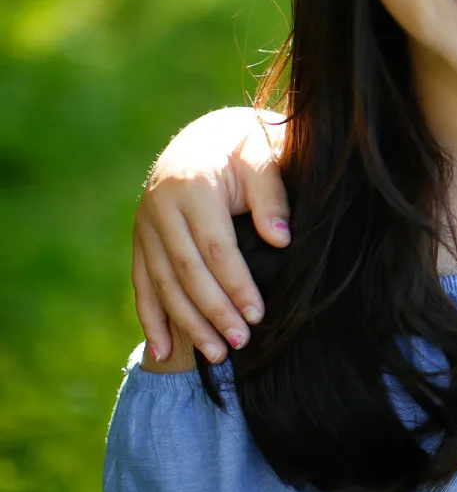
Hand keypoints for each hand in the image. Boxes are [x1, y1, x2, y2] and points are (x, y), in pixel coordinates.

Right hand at [131, 107, 289, 363]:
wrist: (207, 136)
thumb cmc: (245, 147)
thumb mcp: (262, 156)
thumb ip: (272, 195)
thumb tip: (281, 239)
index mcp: (193, 186)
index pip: (216, 247)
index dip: (236, 284)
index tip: (258, 315)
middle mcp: (161, 207)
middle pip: (187, 271)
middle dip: (213, 311)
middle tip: (239, 343)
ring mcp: (145, 225)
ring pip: (163, 283)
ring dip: (187, 323)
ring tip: (216, 354)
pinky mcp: (140, 239)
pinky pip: (142, 283)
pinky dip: (151, 318)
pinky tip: (163, 350)